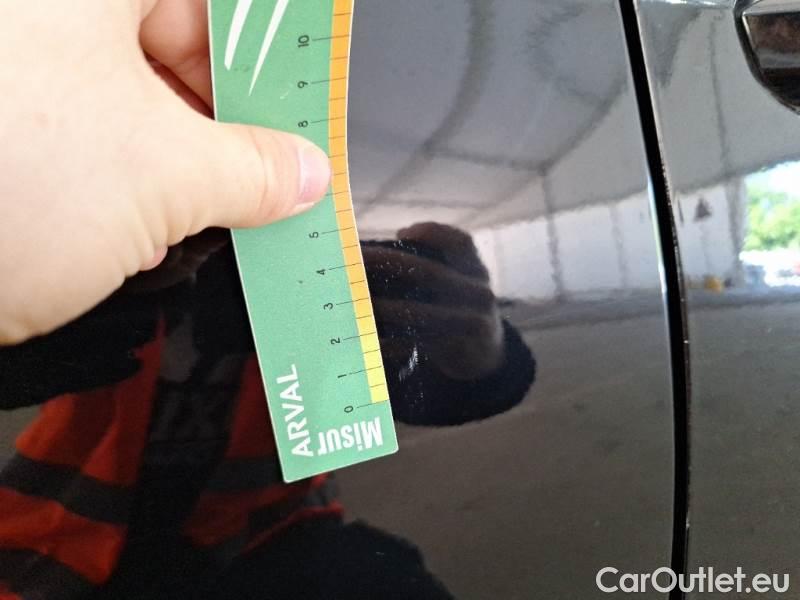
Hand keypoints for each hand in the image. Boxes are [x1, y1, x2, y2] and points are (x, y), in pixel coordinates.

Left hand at [0, 0, 330, 344]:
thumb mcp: (163, 174)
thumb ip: (252, 169)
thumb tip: (298, 172)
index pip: (222, 6)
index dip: (272, 59)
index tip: (304, 111)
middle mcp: (47, 15)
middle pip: (174, 46)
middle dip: (225, 123)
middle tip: (269, 175)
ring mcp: (20, 66)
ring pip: (131, 98)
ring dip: (177, 164)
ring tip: (198, 215)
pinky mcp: (5, 125)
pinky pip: (84, 135)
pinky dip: (121, 181)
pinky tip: (134, 229)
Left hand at [365, 223, 504, 380]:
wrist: (487, 353)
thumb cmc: (459, 309)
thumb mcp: (460, 284)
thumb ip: (434, 265)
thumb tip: (384, 251)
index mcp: (476, 270)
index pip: (461, 242)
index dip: (433, 233)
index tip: (401, 234)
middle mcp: (478, 292)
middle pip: (430, 273)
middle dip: (388, 263)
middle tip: (358, 260)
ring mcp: (471, 321)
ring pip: (419, 311)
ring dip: (383, 307)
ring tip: (356, 302)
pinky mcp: (458, 348)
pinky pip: (417, 342)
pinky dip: (391, 341)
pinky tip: (371, 337)